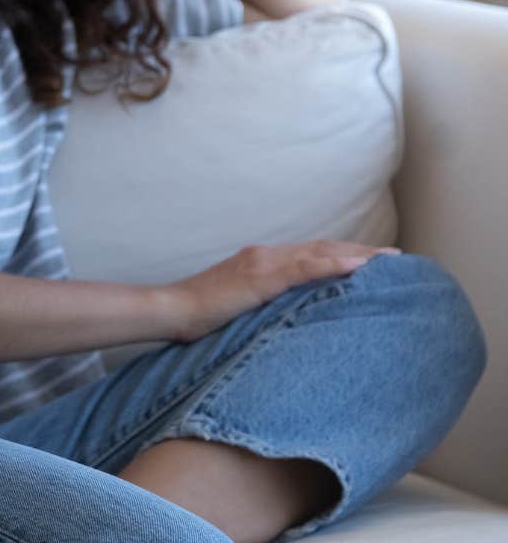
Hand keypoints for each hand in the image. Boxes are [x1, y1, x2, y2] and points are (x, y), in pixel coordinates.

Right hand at [164, 241, 398, 341]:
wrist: (171, 311)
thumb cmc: (199, 316)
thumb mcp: (240, 308)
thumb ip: (265, 304)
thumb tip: (292, 318)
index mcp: (260, 261)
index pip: (311, 254)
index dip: (344, 255)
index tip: (374, 261)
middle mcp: (265, 255)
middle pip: (322, 248)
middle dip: (361, 251)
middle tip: (396, 258)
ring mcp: (262, 262)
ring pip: (319, 253)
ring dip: (357, 254)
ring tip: (389, 260)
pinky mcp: (260, 277)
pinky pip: (304, 267)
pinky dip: (333, 264)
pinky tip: (358, 266)